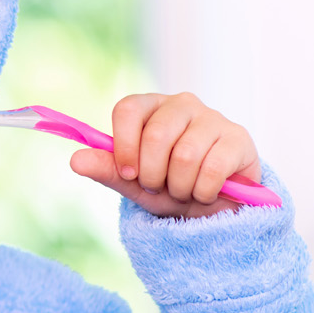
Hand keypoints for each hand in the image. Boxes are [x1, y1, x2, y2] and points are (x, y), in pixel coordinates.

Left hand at [66, 92, 260, 218]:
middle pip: (156, 135)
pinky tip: (206, 193)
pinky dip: (203, 191)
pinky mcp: (238, 139)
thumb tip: (75, 160)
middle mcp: (182, 104)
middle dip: (152, 174)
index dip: (124, 145)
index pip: (128, 109)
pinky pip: (212, 168)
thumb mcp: (133, 183)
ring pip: (185, 155)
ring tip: (183, 190)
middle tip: (158, 186)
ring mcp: (213, 118)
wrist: (213, 207)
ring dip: (179, 186)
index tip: (128, 174)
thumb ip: (107, 169)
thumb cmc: (169, 186)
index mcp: (151, 107)